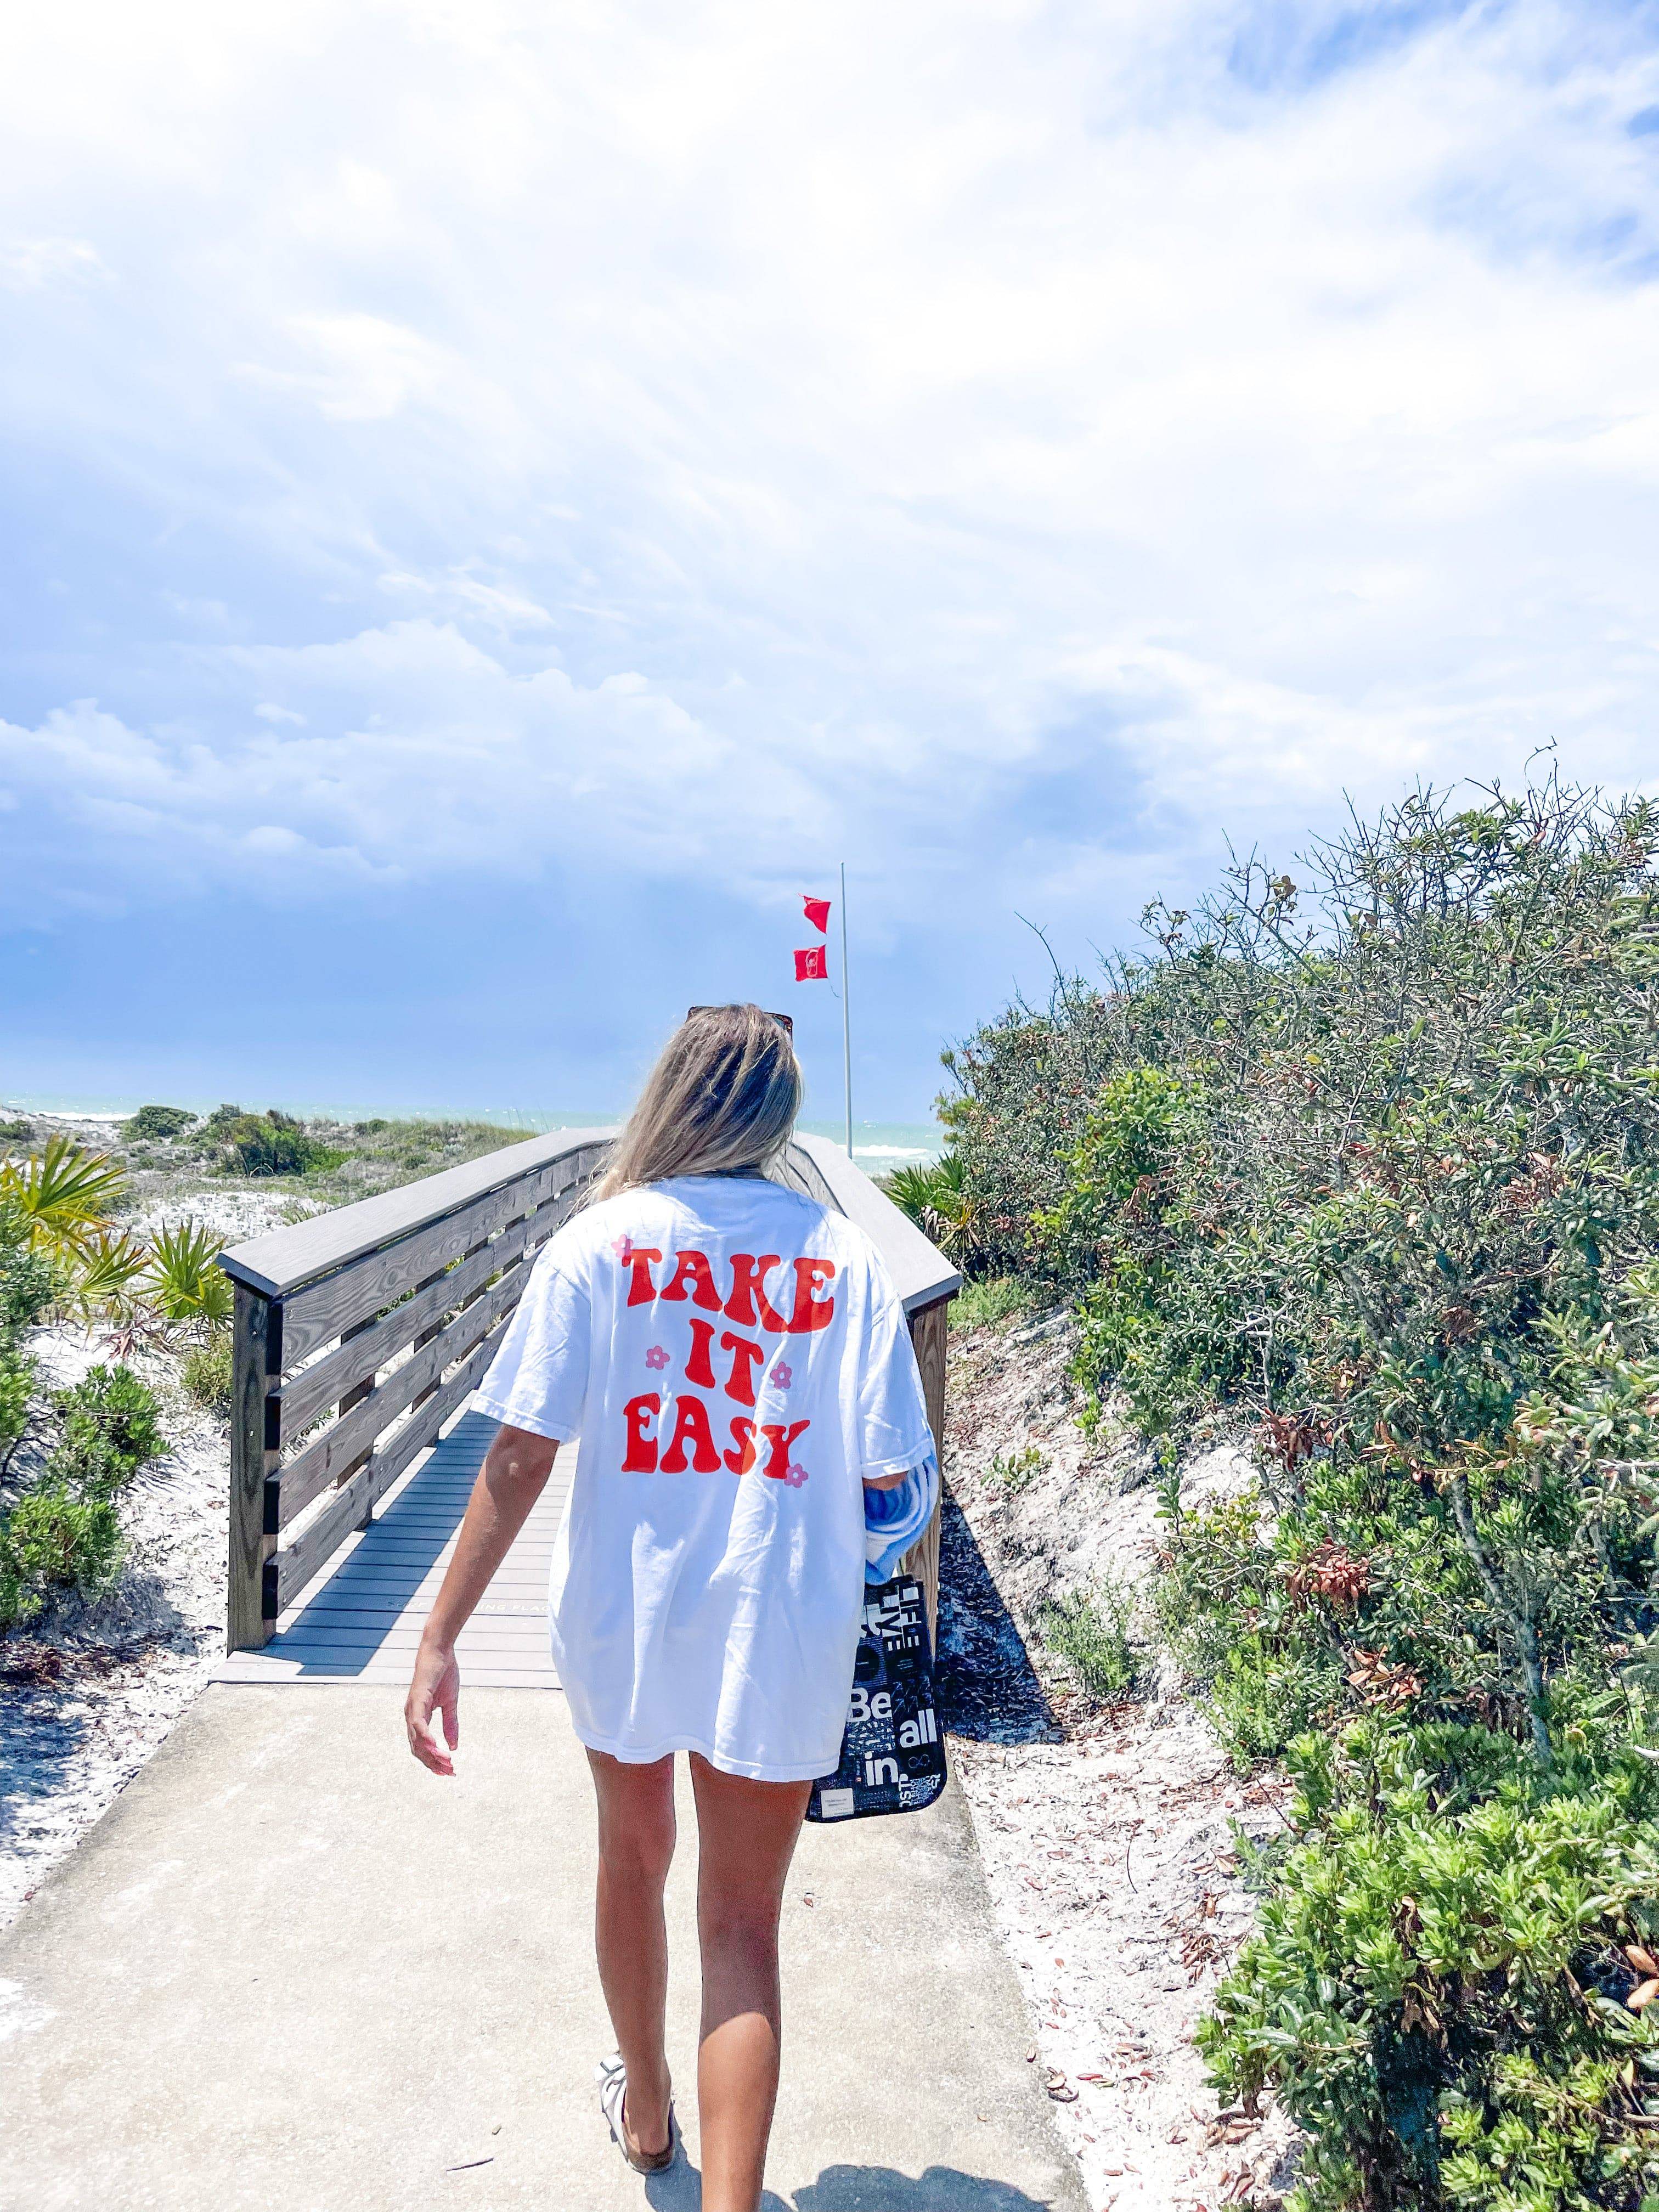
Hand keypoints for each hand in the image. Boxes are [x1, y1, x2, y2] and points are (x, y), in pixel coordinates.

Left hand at [405, 1637, 459, 1775]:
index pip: (422, 1746)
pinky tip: (437, 1748)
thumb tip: (453, 1746)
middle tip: (450, 1772)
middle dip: (433, 1763)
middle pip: (418, 1749)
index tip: (447, 1770)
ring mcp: (412, 1709)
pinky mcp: (417, 1700)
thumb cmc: (443, 1673)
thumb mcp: (450, 1703)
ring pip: (418, 1740)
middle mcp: (411, 1716)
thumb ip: (450, 1724)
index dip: (433, 1760)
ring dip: (432, 1755)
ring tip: (446, 1764)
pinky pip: (419, 1725)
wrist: (439, 1651)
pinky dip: (427, 1739)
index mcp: (418, 1717)